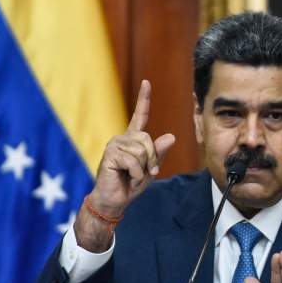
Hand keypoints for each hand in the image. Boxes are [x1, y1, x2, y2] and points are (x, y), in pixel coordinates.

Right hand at [89, 79, 174, 214]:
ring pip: (142, 151)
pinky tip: (126, 177)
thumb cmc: (131, 184)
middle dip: (152, 159)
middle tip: (144, 172)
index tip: (146, 82)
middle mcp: (123, 138)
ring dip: (143, 168)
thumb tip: (171, 136)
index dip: (144, 99)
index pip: (140, 115)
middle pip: (147, 139)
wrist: (115, 200)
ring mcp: (115, 144)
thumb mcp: (151, 169)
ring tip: (132, 175)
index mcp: (133, 139)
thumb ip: (160, 153)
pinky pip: (134, 161)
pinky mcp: (110, 154)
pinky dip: (135, 173)